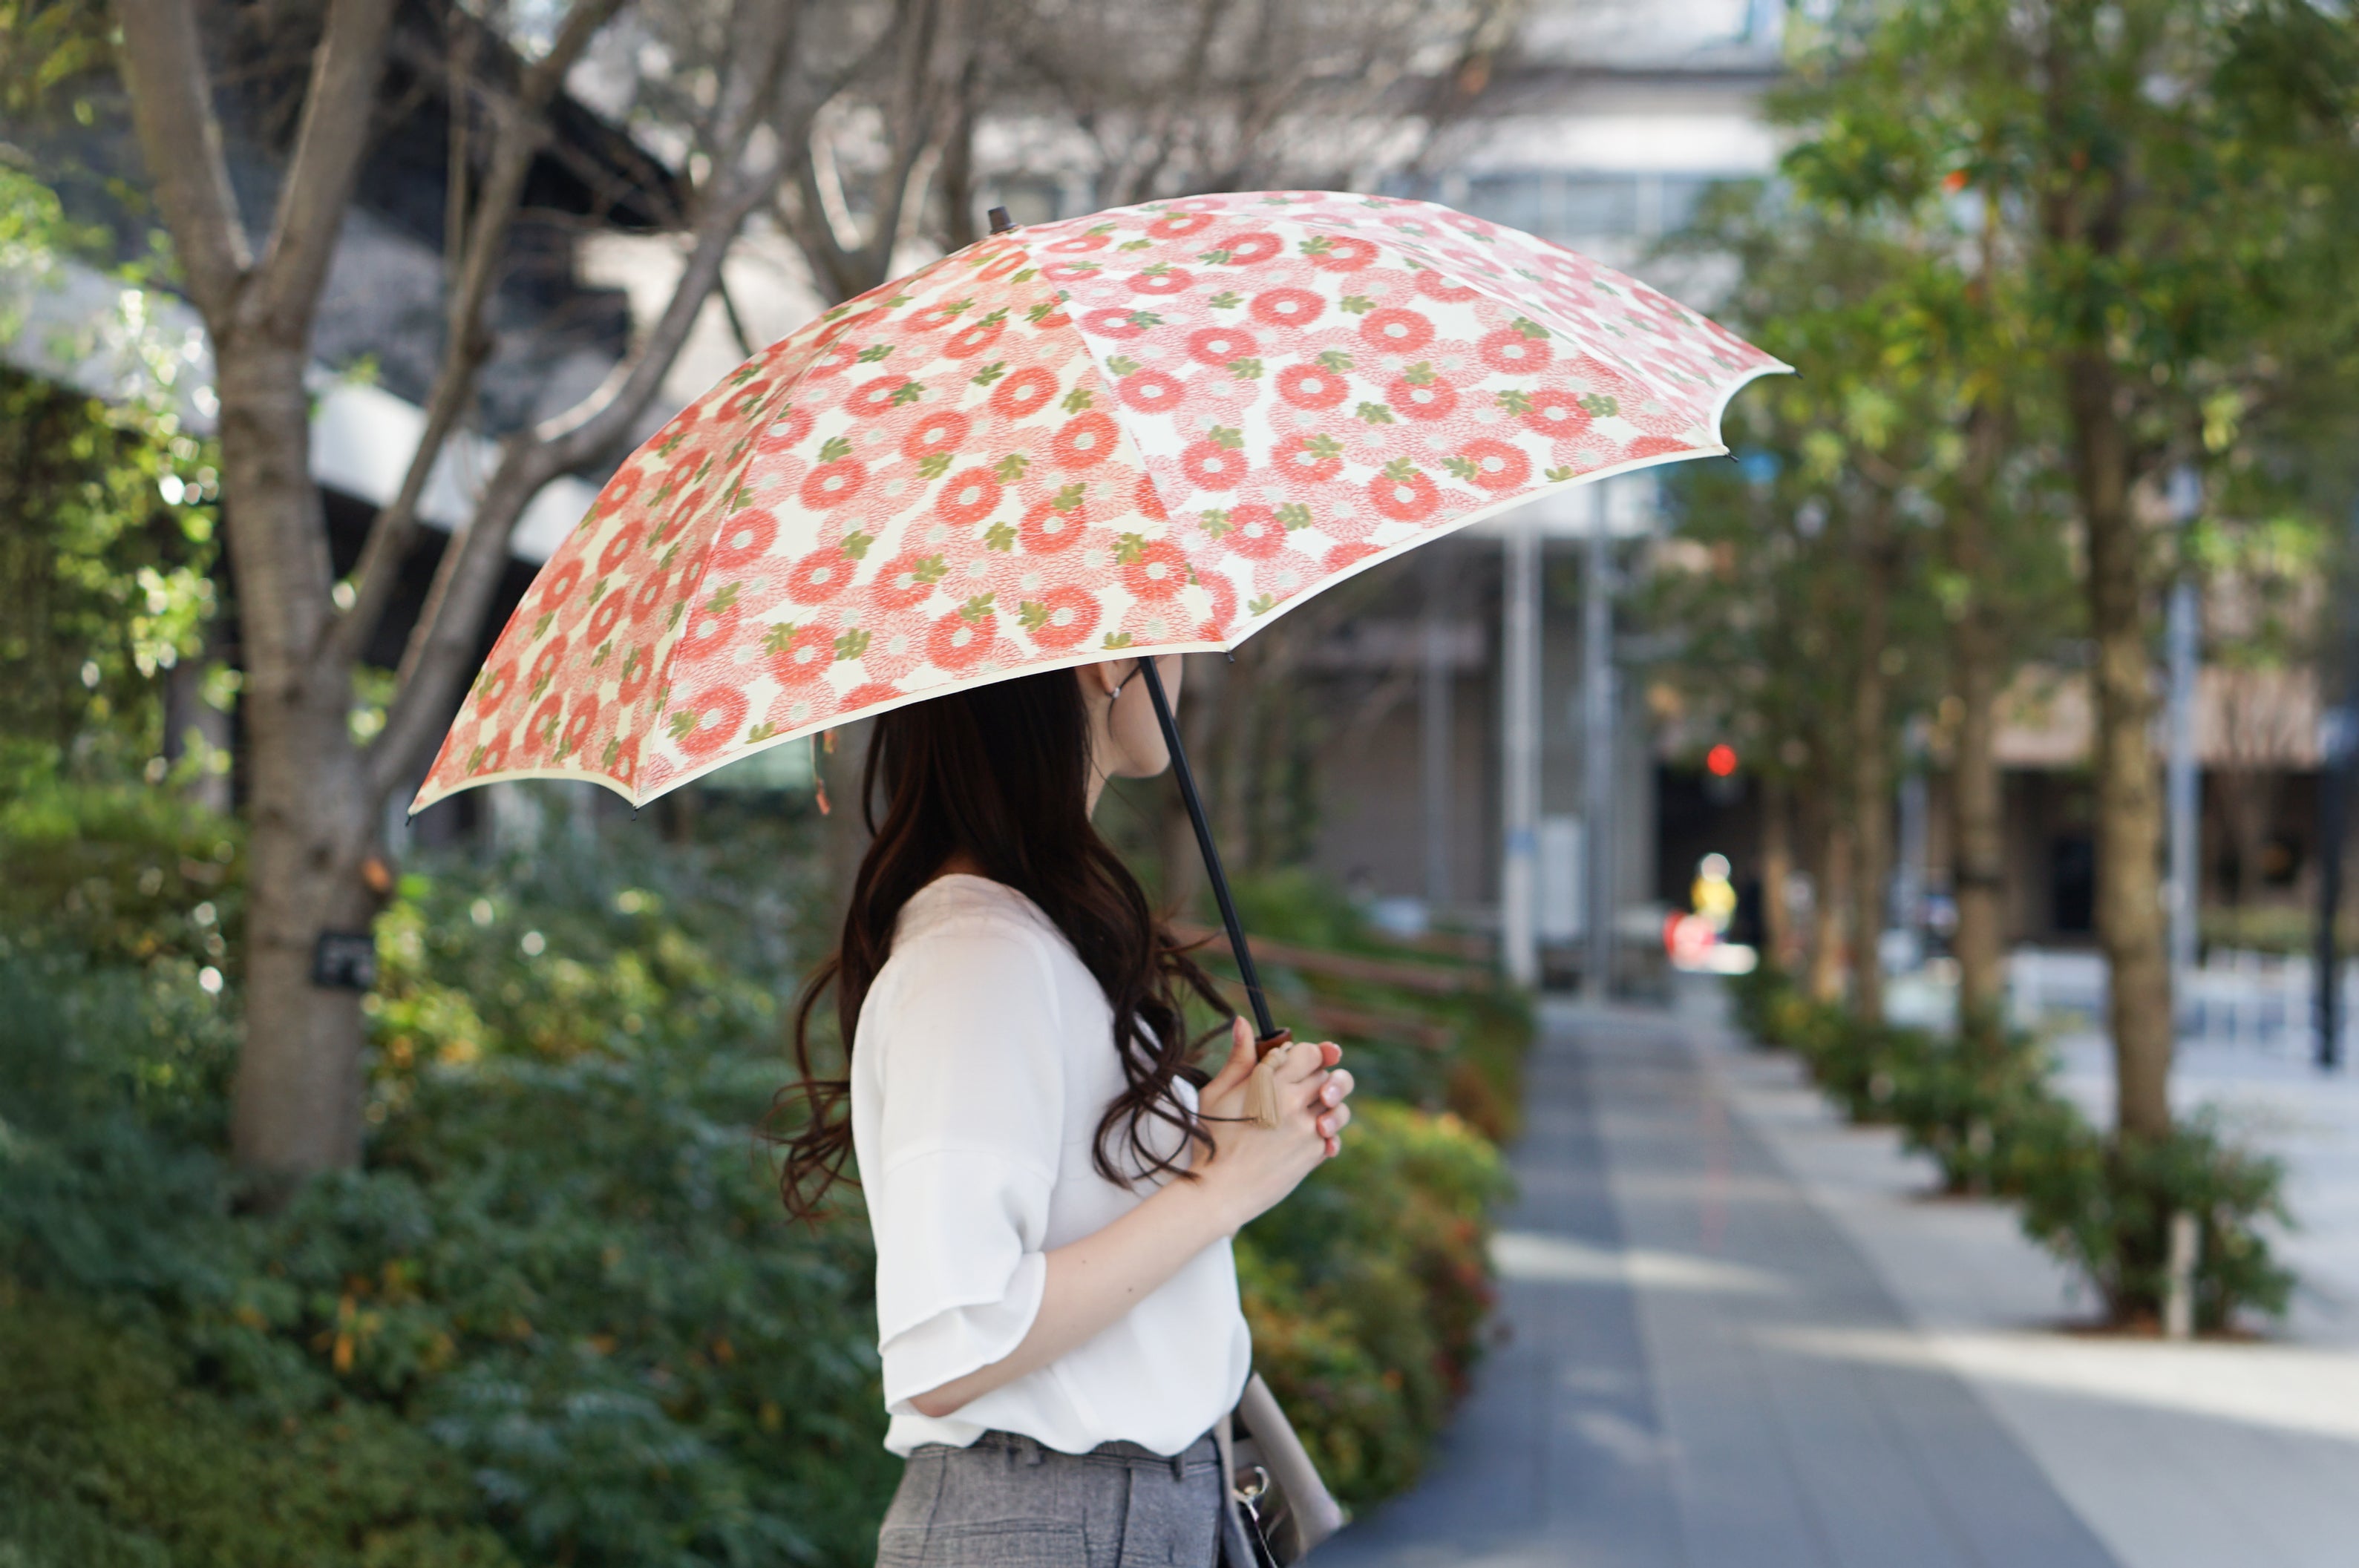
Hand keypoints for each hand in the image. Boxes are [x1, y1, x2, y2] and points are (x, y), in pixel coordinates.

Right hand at [1195, 1017, 1355, 1231]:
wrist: (1221, 1190)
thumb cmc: (1213, 1140)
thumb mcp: (1217, 1094)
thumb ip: (1238, 1059)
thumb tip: (1243, 1022)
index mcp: (1271, 1082)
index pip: (1310, 1052)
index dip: (1305, 1054)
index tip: (1295, 1063)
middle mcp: (1295, 1102)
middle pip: (1327, 1075)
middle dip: (1318, 1077)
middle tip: (1300, 1087)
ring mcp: (1308, 1129)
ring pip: (1339, 1104)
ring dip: (1329, 1104)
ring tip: (1312, 1111)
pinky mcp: (1315, 1153)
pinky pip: (1336, 1136)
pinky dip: (1328, 1134)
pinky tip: (1311, 1135)